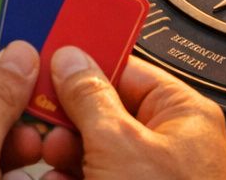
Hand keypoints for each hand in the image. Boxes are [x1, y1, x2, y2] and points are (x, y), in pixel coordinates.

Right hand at [38, 49, 225, 179]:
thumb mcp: (120, 146)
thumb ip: (89, 97)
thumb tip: (70, 59)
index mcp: (182, 114)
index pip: (126, 68)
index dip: (84, 65)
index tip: (46, 63)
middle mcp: (172, 143)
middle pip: (106, 111)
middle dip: (69, 120)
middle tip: (43, 123)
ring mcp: (153, 178)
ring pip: (96, 150)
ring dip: (66, 155)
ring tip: (51, 163)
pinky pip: (99, 179)